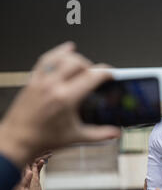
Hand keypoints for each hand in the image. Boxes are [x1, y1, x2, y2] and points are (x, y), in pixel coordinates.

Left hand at [0, 42, 120, 168]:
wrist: (18, 140)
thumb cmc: (44, 139)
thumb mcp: (76, 137)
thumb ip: (99, 134)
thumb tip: (115, 133)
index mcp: (66, 99)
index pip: (91, 77)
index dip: (105, 73)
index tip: (111, 74)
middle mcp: (53, 86)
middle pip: (77, 63)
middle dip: (90, 66)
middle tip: (95, 75)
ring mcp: (41, 81)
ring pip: (61, 58)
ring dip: (75, 58)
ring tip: (83, 65)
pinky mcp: (32, 81)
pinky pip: (45, 60)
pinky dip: (57, 53)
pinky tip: (66, 49)